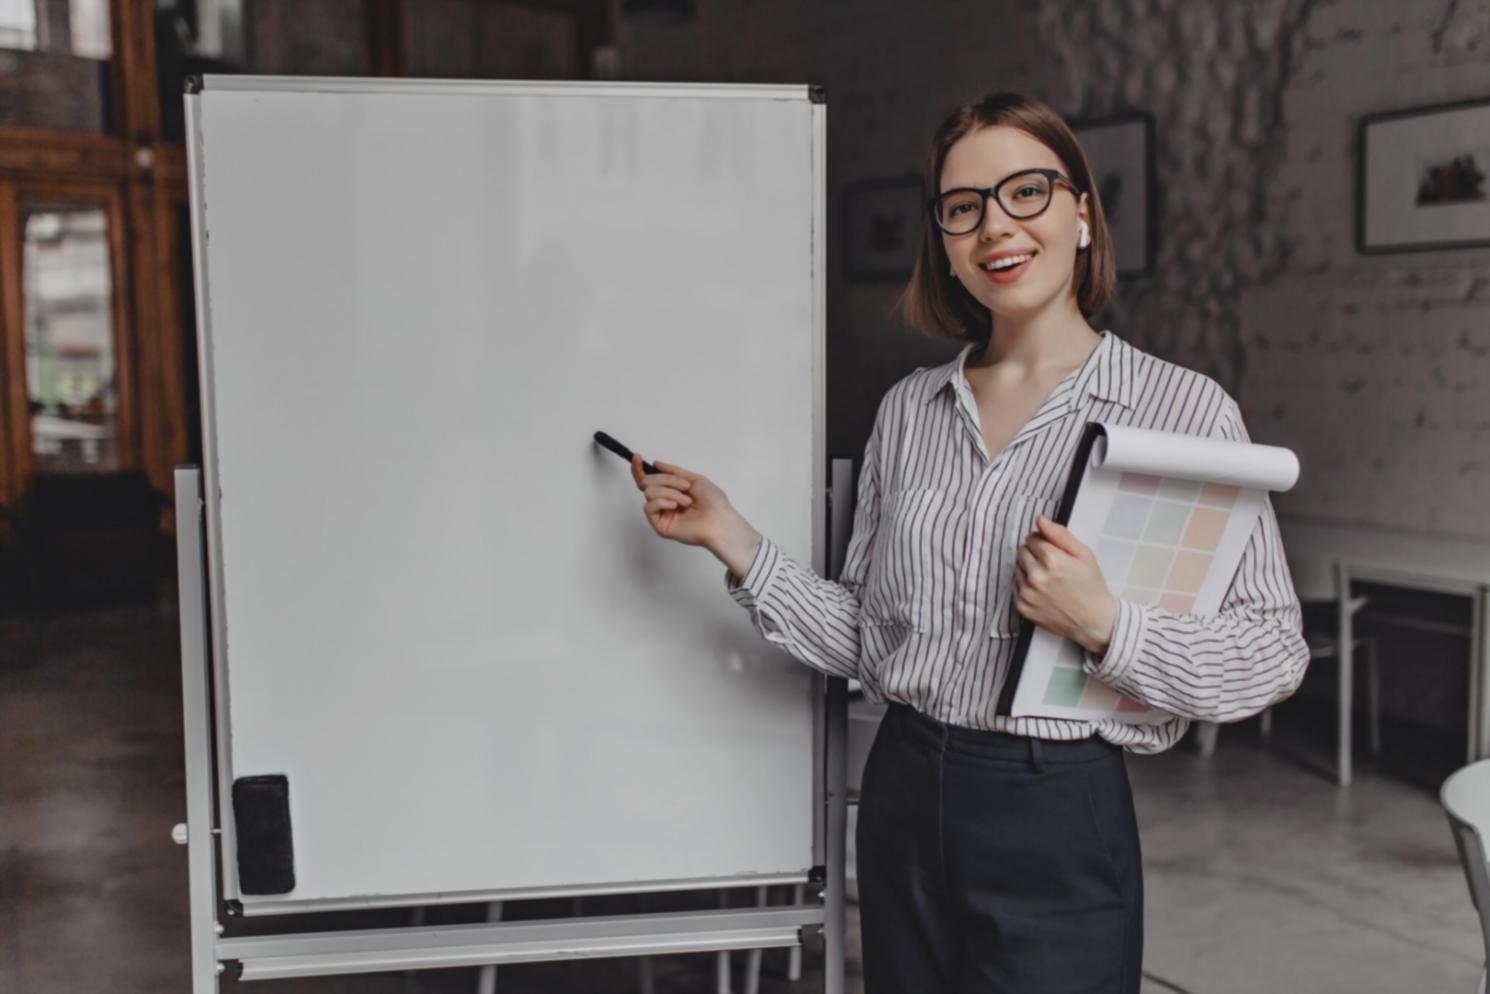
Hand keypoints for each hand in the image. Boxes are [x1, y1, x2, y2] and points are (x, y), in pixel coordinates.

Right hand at [629, 456, 759, 570]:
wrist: (719, 520)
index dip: (640, 468)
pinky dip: (663, 501)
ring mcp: (662, 514)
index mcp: (672, 491)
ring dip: (670, 492)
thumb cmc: (713, 502)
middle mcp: (665, 501)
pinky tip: (676, 506)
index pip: (650, 479)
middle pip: (647, 482)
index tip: (637, 457)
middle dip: (666, 480)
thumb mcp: (693, 479)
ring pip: (649, 492)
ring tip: (687, 500)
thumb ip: (673, 471)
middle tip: (685, 486)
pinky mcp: (660, 525)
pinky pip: (649, 507)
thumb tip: (656, 464)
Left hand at [1013, 515, 1117, 655]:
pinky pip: (1016, 586)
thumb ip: (1060, 534)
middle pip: (1022, 551)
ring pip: (1017, 568)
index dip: (1043, 542)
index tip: (1054, 552)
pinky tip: (1043, 591)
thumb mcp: (1083, 554)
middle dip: (1034, 554)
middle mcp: (1036, 576)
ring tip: (1049, 579)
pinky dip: (1026, 586)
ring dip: (1029, 570)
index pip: (1032, 538)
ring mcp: (1027, 593)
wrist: (1093, 621)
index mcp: (1052, 560)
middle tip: (1052, 566)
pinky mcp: (1022, 607)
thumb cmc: (1091, 586)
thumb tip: (1039, 520)